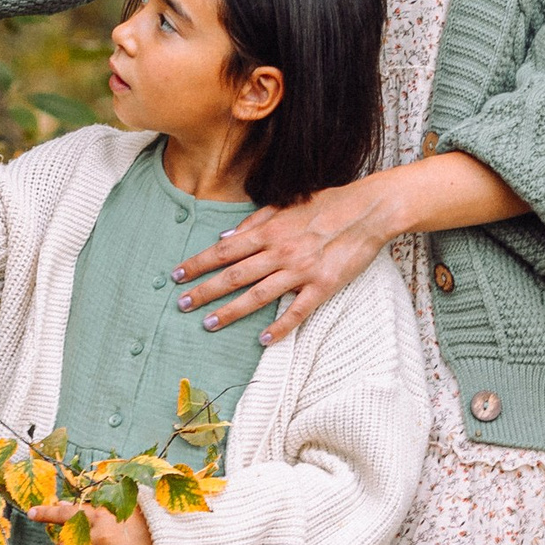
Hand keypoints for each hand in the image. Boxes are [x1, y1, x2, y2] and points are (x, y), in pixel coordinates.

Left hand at [177, 149, 528, 337]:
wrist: (367, 210)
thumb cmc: (326, 204)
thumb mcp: (286, 204)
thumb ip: (254, 222)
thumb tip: (224, 239)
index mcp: (269, 231)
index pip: (224, 251)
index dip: (198, 264)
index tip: (177, 275)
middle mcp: (280, 251)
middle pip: (234, 275)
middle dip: (204, 290)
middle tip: (181, 304)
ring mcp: (301, 270)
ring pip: (258, 295)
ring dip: (230, 311)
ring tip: (208, 323)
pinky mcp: (323, 286)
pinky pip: (297, 311)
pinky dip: (280, 327)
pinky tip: (263, 340)